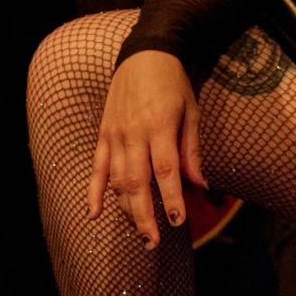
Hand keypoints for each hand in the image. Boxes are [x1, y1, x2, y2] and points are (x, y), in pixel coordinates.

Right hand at [88, 50, 206, 246]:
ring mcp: (114, 134)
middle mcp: (133, 133)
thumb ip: (191, 151)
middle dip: (144, 215)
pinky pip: (97, 168)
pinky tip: (95, 213)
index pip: (165, 171)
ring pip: (117, 180)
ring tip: (139, 233)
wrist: (144, 54)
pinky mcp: (103, 134)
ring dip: (126, 209)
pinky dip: (94, 191)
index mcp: (159, 125)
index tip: (177, 220)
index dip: (170, 198)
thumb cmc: (173, 84)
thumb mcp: (191, 112)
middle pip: (137, 182)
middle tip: (153, 241)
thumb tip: (201, 186)